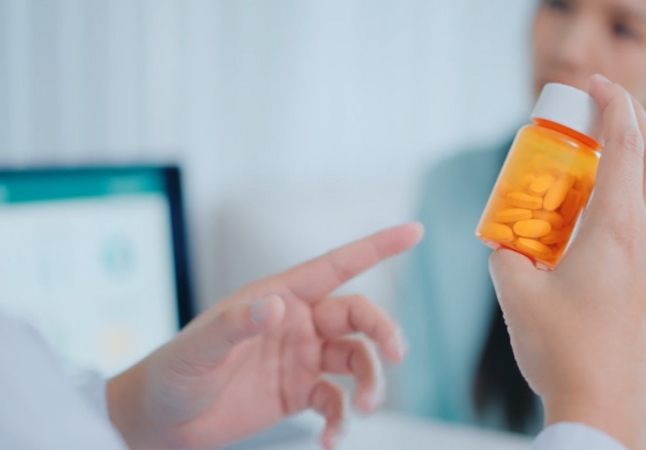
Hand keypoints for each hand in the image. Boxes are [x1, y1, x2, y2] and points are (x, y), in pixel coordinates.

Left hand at [107, 223, 423, 449]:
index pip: (337, 265)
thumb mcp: (199, 348)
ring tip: (363, 411)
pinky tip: (331, 441)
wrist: (162, 422)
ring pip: (357, 361)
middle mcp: (298, 323)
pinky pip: (336, 403)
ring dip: (370, 384)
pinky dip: (342, 421)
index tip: (414, 232)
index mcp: (279, 297)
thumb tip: (276, 307)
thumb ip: (237, 325)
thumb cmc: (173, 374)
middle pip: (358, 317)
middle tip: (397, 356)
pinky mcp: (298, 393)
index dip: (377, 247)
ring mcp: (301, 359)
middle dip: (384, 332)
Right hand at [489, 75, 645, 449]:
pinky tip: (629, 243)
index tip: (594, 85)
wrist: (606, 411)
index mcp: (614, 230)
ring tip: (613, 188)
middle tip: (604, 120)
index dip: (611, 104)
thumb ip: (505, 255)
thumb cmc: (560, 352)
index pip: (624, 144)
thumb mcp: (514, 295)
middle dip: (633, 126)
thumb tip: (503, 243)